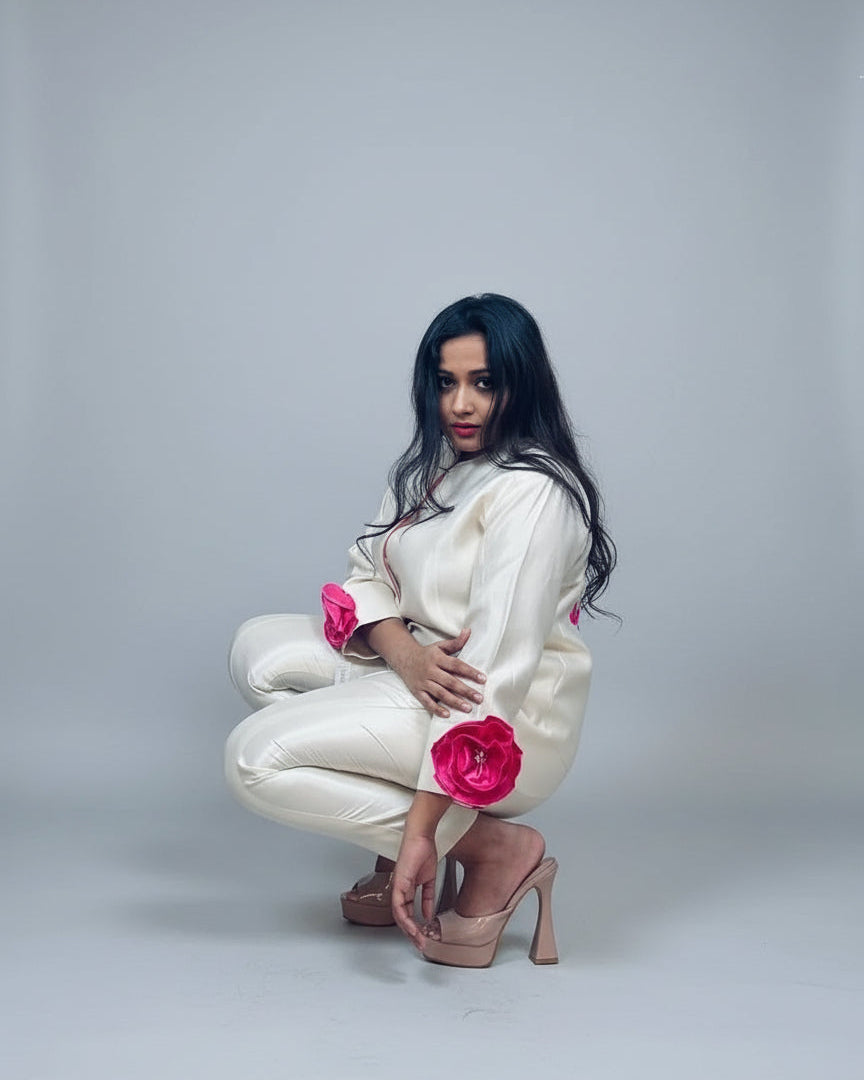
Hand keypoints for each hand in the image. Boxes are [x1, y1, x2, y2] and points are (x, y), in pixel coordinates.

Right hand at [390, 628, 485, 718]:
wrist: (404, 658)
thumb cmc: (426, 653)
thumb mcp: (440, 646)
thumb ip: (456, 642)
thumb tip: (468, 631)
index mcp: (438, 658)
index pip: (456, 665)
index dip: (470, 672)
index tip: (483, 679)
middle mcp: (430, 670)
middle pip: (450, 682)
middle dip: (466, 690)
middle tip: (479, 698)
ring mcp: (423, 682)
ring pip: (440, 693)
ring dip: (455, 701)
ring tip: (468, 708)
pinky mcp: (417, 691)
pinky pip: (427, 702)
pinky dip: (436, 709)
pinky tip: (447, 714)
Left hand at [391, 830, 439, 949]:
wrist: (421, 837)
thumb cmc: (423, 852)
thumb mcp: (429, 880)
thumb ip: (428, 898)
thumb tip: (429, 914)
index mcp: (406, 889)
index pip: (406, 913)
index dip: (413, 926)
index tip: (422, 936)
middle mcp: (399, 890)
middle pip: (402, 918)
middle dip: (411, 933)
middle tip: (420, 943)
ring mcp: (398, 887)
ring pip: (399, 915)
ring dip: (408, 929)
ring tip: (418, 938)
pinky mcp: (399, 883)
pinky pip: (399, 905)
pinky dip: (405, 917)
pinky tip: (413, 925)